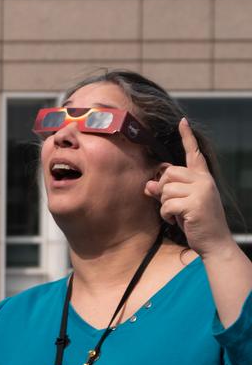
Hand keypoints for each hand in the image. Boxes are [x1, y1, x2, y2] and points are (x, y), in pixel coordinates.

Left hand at [144, 118, 235, 258]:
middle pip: (169, 173)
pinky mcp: (196, 203)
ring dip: (165, 205)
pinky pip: (167, 204)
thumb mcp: (179, 204)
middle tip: (172, 205)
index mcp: (203, 178)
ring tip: (177, 215)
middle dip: (163, 190)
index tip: (182, 122)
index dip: (187, 137)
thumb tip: (148, 185)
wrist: (215, 243)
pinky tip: (176, 221)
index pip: (194, 154)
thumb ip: (164, 192)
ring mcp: (202, 191)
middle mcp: (204, 181)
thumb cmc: (196, 222)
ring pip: (166, 189)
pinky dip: (166, 215)